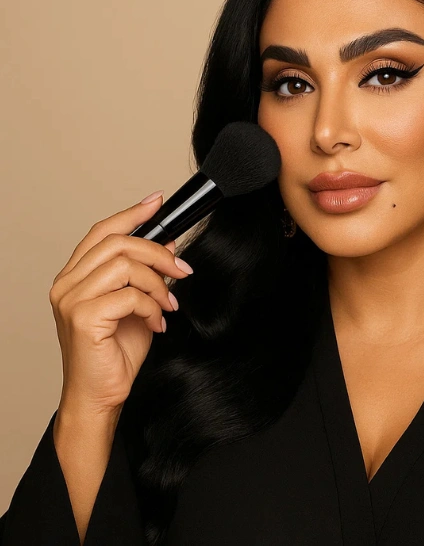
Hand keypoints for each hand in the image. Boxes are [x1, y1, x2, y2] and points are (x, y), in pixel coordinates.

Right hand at [49, 191, 192, 414]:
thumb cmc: (114, 353)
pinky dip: (152, 306)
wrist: (101, 395)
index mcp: (76, 277)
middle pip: (118, 243)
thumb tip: (165, 245)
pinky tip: (157, 322)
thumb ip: (145, 275)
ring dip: (158, 284)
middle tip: (181, 270)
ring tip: (167, 305)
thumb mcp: (137, 304)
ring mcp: (71, 299)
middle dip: (158, 253)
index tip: (157, 202)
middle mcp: (67, 284)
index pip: (102, 232)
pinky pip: (130, 295)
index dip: (131, 213)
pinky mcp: (82, 317)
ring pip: (125, 265)